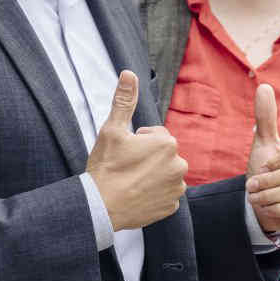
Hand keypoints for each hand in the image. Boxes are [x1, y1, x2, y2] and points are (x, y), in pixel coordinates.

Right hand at [86, 70, 186, 230]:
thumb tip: (129, 73)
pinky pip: (164, 195)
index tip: (124, 151)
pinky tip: (136, 195)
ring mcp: (176, 189)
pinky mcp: (171, 207)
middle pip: (162, 155)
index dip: (138, 141)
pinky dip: (153, 194)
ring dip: (152, 175)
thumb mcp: (112, 129)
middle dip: (147, 157)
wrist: (100, 206)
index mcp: (167, 144)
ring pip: (165, 174)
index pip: (155, 135)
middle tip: (126, 167)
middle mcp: (179, 165)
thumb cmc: (106, 167)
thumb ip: (124, 100)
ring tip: (130, 181)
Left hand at [245, 84, 279, 233]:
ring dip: (270, 196)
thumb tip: (263, 87)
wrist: (268, 202)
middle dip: (268, 181)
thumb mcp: (265, 143)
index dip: (273, 162)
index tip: (260, 168)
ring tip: (256, 197)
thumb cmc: (268, 170)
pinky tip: (268, 207)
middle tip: (251, 186)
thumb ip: (266, 117)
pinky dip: (278, 209)